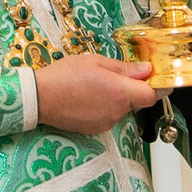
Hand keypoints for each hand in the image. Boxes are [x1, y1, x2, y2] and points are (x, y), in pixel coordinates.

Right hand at [34, 52, 155, 133]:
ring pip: (121, 109)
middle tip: (110, 77)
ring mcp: (106, 122)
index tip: (147, 78)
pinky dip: (103, 108)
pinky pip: (108, 117)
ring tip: (94, 87)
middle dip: (129, 90)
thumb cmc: (64, 76)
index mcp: (120, 92)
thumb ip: (125, 68)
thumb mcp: (95, 62)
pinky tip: (87, 98)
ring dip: (115, 99)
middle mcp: (116, 111)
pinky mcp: (95, 129)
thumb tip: (146, 70)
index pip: (152, 96)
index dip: (152, 86)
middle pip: (136, 102)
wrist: (39, 98)